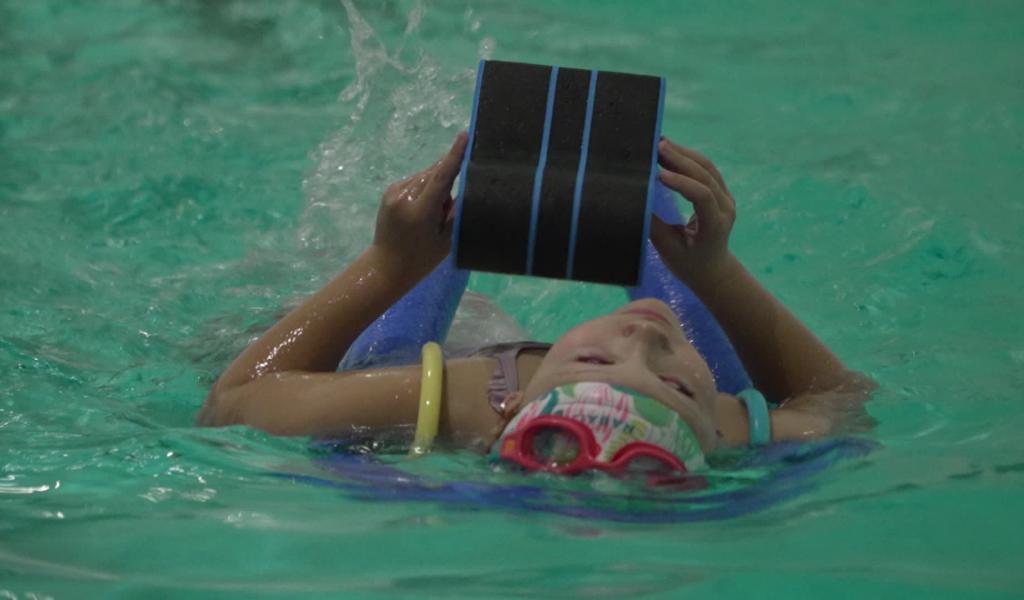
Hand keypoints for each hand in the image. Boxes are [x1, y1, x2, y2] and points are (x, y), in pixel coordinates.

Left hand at [372, 131, 467, 279]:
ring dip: (435, 187)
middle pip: (434, 175)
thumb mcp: (447, 240)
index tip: (464, 135)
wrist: (386, 266)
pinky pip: (415, 181)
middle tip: (446, 209)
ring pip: (425, 177)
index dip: (454, 155)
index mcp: (420, 211)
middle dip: (447, 182)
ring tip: (433, 215)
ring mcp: (394, 192)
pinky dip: (425, 189)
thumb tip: (461, 186)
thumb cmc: (421, 259)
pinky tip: (423, 210)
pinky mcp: (389, 191)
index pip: (442, 177)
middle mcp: (404, 196)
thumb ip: (455, 211)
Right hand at [649, 138, 736, 287]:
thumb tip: (636, 199)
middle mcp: (726, 208)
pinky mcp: (721, 193)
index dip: (681, 183)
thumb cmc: (687, 264)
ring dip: (684, 154)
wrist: (711, 270)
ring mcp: (726, 198)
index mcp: (715, 226)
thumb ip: (653, 224)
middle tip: (657, 146)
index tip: (658, 174)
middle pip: (705, 176)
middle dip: (681, 159)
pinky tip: (671, 151)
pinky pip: (706, 170)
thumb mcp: (667, 248)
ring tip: (661, 144)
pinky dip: (688, 159)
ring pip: (707, 168)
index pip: (702, 196)